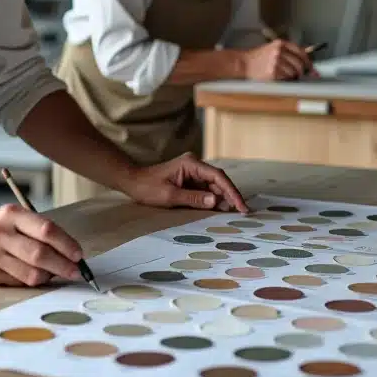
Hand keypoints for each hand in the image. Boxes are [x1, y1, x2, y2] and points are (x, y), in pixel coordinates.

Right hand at [0, 204, 83, 286]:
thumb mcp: (13, 217)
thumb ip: (37, 231)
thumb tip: (68, 252)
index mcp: (11, 214)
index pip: (46, 230)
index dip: (66, 244)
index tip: (78, 255)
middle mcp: (0, 233)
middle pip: (40, 254)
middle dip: (63, 265)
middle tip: (75, 272)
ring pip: (31, 273)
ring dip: (49, 276)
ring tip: (53, 274)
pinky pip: (18, 283)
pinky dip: (31, 282)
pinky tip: (33, 276)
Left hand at [123, 152, 249, 213]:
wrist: (133, 182)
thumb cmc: (148, 188)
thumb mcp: (170, 196)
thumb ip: (194, 198)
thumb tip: (216, 202)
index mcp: (191, 163)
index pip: (218, 176)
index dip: (231, 191)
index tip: (241, 205)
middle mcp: (195, 164)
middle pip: (219, 180)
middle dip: (231, 196)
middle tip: (243, 212)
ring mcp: (193, 172)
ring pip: (214, 185)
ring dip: (223, 198)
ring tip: (235, 213)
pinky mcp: (190, 179)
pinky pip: (206, 189)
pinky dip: (214, 199)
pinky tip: (221, 209)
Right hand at [242, 40, 314, 80]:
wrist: (243, 63)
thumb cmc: (258, 57)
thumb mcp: (273, 48)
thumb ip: (288, 52)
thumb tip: (306, 63)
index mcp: (281, 44)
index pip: (301, 52)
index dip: (308, 62)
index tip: (312, 69)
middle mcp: (279, 51)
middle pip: (299, 64)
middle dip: (301, 72)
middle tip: (298, 75)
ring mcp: (276, 61)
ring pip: (293, 73)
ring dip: (291, 76)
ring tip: (282, 74)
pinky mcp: (272, 72)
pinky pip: (286, 78)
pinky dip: (284, 79)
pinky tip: (277, 76)